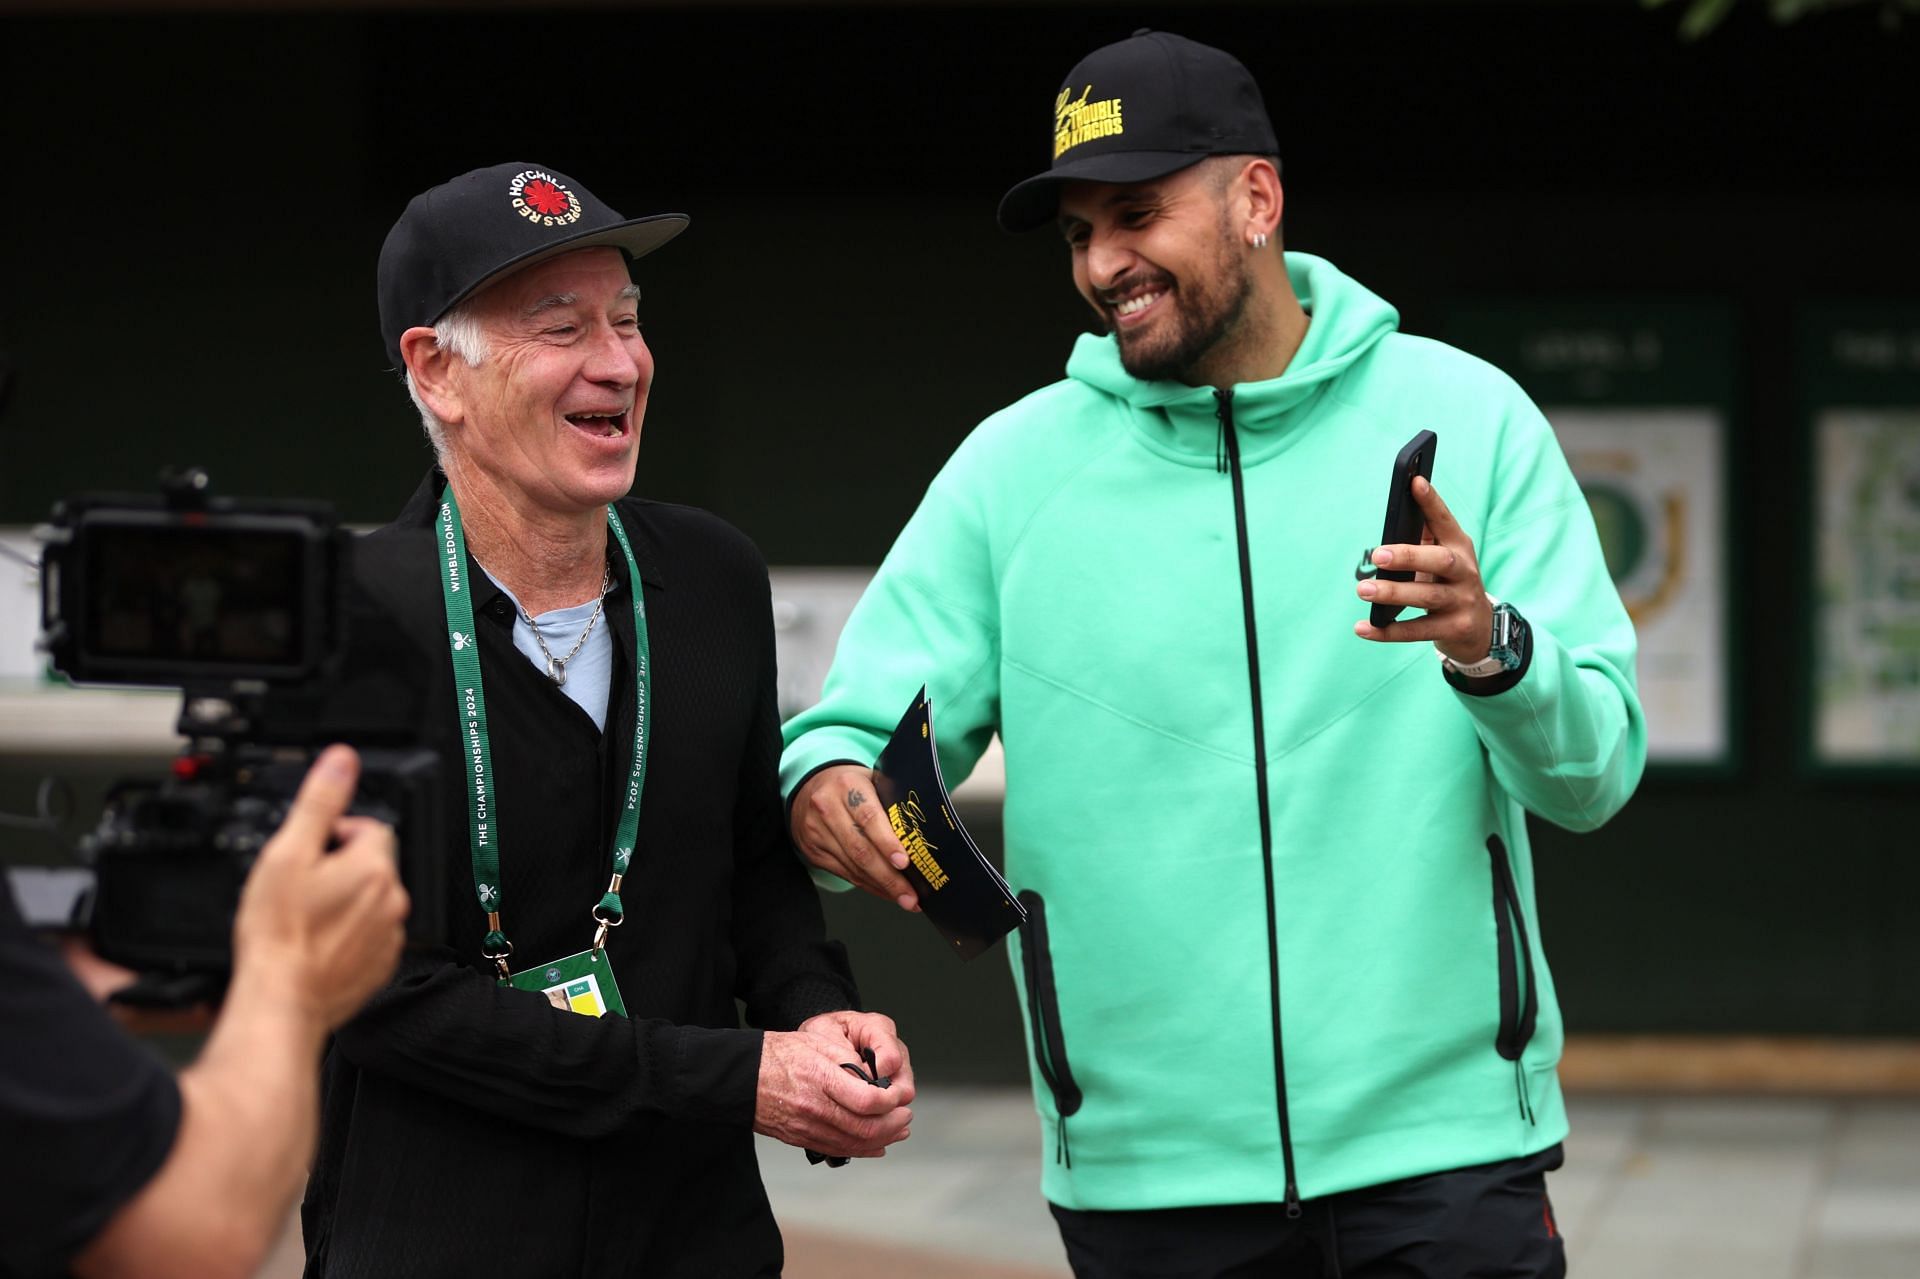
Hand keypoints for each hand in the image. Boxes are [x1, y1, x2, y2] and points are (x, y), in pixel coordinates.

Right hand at [231, 745, 409, 1030]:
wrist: (281, 997)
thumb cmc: (279, 933)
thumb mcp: (289, 853)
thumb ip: (320, 802)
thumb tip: (341, 762)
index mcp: (374, 867)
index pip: (369, 828)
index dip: (335, 834)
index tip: (310, 851)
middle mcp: (392, 900)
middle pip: (371, 864)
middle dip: (340, 867)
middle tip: (301, 886)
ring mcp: (389, 935)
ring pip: (371, 900)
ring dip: (345, 901)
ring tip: (306, 916)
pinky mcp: (380, 965)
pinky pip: (369, 935)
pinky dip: (348, 934)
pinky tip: (316, 941)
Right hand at [755, 1020, 913, 1158]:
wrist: (742, 1078)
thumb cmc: (779, 1055)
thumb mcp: (817, 1042)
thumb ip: (849, 1059)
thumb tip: (877, 1075)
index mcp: (821, 1079)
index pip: (868, 1101)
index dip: (891, 1101)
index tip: (900, 1094)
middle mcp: (816, 1108)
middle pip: (866, 1127)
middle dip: (894, 1123)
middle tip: (906, 1114)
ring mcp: (809, 1128)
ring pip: (855, 1143)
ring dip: (884, 1138)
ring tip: (899, 1129)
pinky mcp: (803, 1138)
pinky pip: (839, 1149)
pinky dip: (864, 1148)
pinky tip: (878, 1144)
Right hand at [790, 764, 920, 911]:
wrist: (808, 789)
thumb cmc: (849, 786)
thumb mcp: (869, 781)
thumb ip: (889, 801)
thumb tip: (921, 835)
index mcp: (847, 786)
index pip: (869, 817)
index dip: (887, 843)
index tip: (904, 862)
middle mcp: (828, 808)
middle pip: (861, 849)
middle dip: (889, 877)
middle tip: (910, 895)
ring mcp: (817, 832)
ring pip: (853, 866)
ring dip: (881, 886)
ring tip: (904, 897)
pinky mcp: (813, 852)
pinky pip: (845, 873)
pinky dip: (867, 885)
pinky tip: (883, 891)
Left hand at [1353, 475, 1493, 663]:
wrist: (1479, 628)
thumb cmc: (1449, 582)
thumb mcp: (1444, 557)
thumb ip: (1423, 538)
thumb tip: (1394, 513)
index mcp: (1460, 547)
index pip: (1445, 521)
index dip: (1432, 502)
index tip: (1415, 482)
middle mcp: (1465, 572)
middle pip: (1440, 561)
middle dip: (1408, 556)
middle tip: (1377, 555)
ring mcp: (1461, 602)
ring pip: (1426, 596)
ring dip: (1393, 593)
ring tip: (1363, 590)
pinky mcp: (1453, 629)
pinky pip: (1417, 631)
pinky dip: (1388, 631)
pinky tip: (1362, 628)